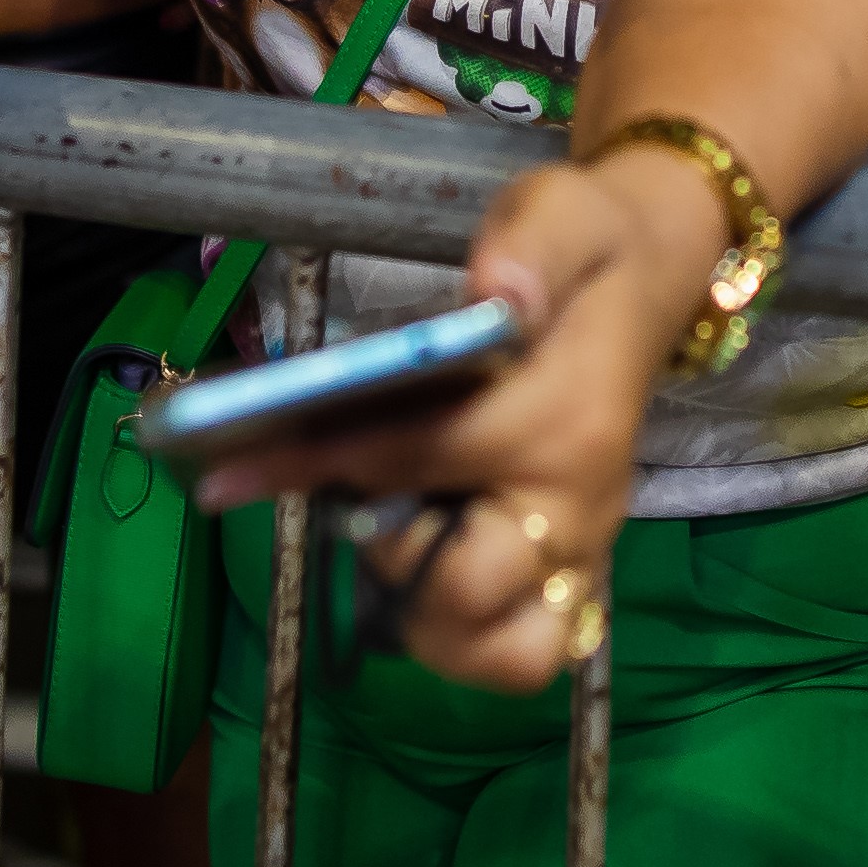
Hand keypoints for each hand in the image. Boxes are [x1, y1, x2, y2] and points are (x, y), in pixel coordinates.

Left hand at [189, 139, 728, 693]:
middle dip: (383, 554)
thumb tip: (496, 290)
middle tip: (346, 504)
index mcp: (567, 422)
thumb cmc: (584, 251)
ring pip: (501, 651)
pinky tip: (406, 565)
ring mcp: (577, 552)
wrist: (638, 280)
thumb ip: (531, 249)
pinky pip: (519, 649)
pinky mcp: (568, 575)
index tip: (229, 464)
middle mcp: (577, 507)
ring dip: (420, 617)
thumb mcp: (562, 214)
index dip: (316, 459)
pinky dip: (457, 635)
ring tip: (376, 541)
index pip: (423, 455)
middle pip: (465, 588)